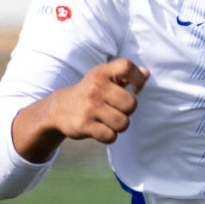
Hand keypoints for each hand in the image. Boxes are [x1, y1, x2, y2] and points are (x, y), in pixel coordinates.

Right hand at [13, 59, 143, 159]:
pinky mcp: (84, 124)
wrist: (58, 109)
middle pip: (131, 104)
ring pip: (123, 123)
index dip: (138, 78)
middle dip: (127, 111)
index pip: (126, 66)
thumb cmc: (91, 93)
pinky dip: (109, 136)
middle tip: (115, 109)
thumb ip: (126, 75)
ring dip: (119, 126)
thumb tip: (146, 73)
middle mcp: (95, 87)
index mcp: (101, 73)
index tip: (136, 89)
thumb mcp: (104, 79)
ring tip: (107, 120)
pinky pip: (111, 136)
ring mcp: (89, 106)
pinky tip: (100, 129)